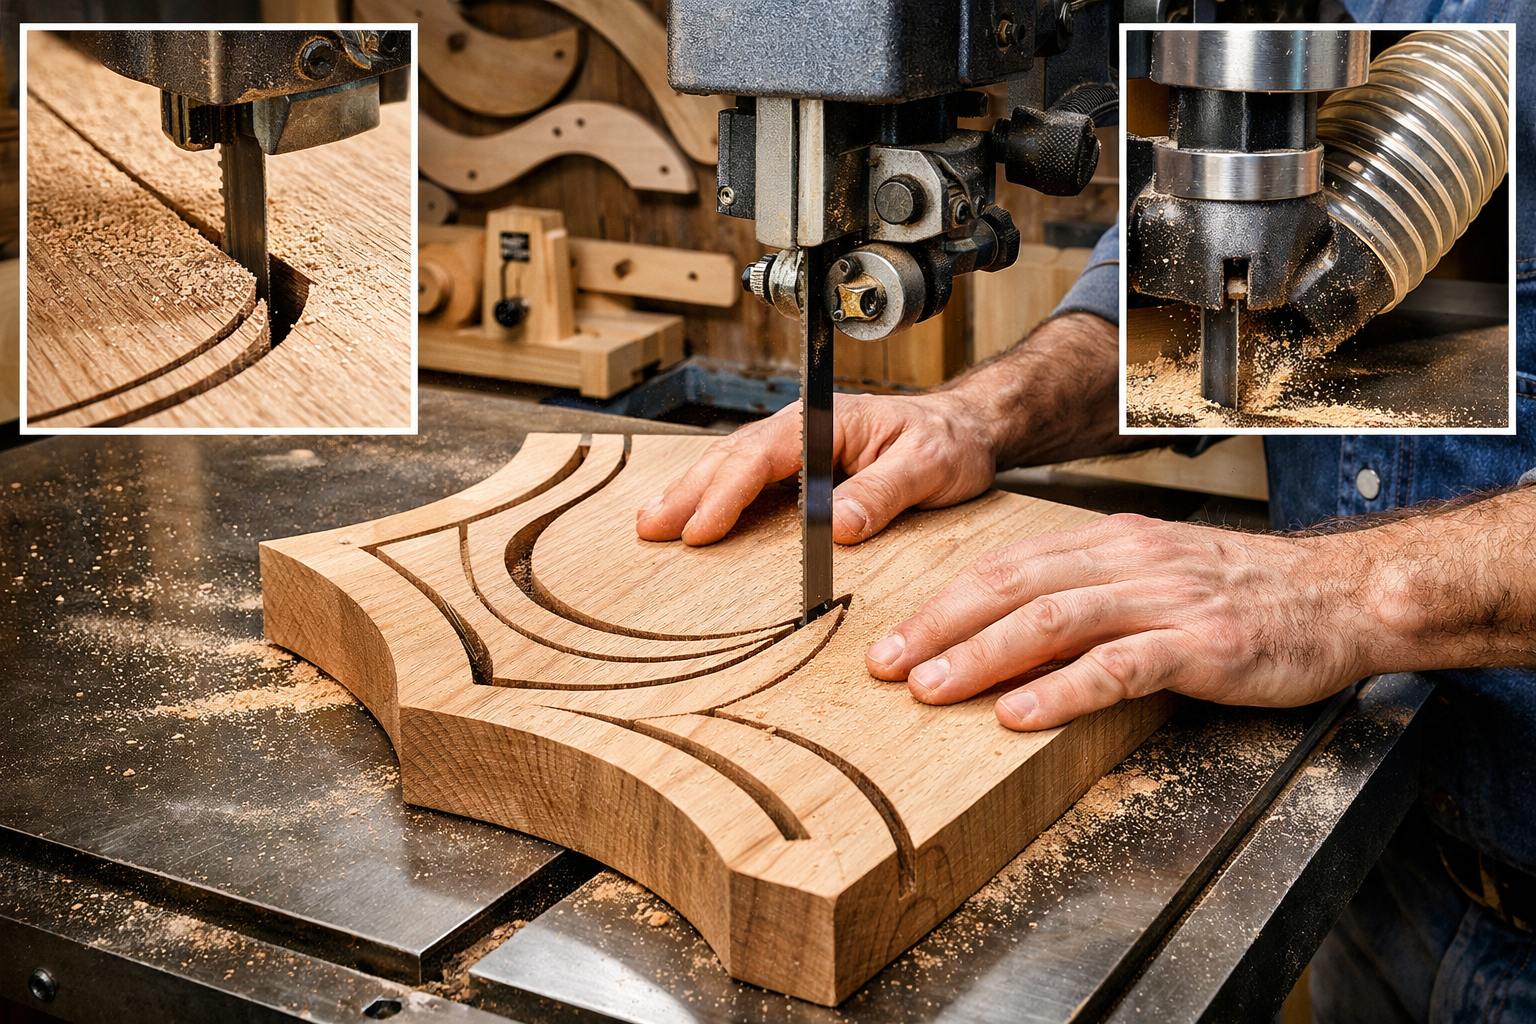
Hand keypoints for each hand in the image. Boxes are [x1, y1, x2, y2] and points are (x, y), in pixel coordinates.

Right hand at [635, 391, 999, 545]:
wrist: (963, 430)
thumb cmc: (946, 442)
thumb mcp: (927, 467)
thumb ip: (882, 493)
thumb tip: (837, 525)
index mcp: (828, 420)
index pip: (764, 455)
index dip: (727, 493)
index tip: (701, 529)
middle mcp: (804, 426)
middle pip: (733, 457)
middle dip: (688, 492)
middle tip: (652, 527)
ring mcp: (798, 444)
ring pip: (731, 463)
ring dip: (691, 492)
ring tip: (653, 521)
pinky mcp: (800, 463)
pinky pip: (747, 475)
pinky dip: (713, 493)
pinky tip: (692, 513)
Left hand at [865, 514, 1376, 729]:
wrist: (1339, 594)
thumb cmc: (1239, 591)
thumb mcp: (1152, 572)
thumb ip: (1085, 590)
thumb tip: (1002, 627)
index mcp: (1108, 542)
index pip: (1004, 565)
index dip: (941, 603)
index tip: (893, 638)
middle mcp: (1127, 560)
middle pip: (1013, 586)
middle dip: (940, 627)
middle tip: (886, 667)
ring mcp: (1165, 600)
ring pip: (1054, 619)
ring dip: (984, 656)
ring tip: (932, 689)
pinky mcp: (1201, 644)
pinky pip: (1119, 665)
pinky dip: (1062, 690)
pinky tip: (1019, 713)